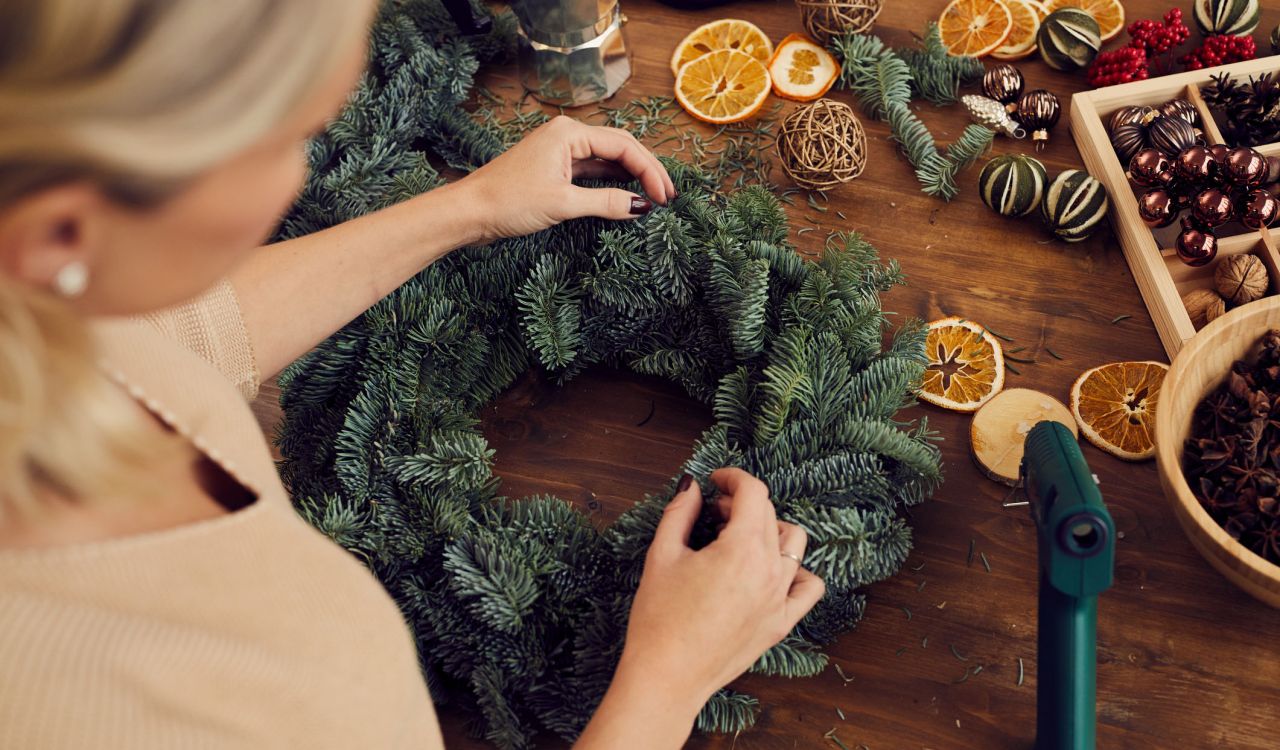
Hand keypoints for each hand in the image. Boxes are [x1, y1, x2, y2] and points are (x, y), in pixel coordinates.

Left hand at [459, 115, 675, 242]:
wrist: (469, 212)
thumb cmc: (508, 202)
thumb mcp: (563, 203)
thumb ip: (605, 202)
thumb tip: (641, 206)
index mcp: (569, 133)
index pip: (623, 146)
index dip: (648, 171)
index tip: (664, 196)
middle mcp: (566, 136)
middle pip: (618, 147)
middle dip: (645, 170)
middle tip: (667, 195)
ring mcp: (559, 152)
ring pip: (606, 159)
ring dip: (630, 176)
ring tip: (654, 195)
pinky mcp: (553, 170)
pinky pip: (591, 171)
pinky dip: (610, 182)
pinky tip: (626, 194)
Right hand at [619, 469, 825, 715]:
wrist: (666, 677)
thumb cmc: (658, 618)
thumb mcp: (661, 555)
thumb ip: (680, 512)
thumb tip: (692, 486)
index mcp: (740, 549)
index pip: (754, 493)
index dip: (734, 478)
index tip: (716, 480)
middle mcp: (769, 571)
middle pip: (769, 515)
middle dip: (741, 504)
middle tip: (712, 513)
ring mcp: (779, 599)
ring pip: (793, 544)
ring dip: (768, 530)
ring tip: (738, 539)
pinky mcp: (781, 623)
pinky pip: (808, 587)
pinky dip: (796, 570)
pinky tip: (770, 570)